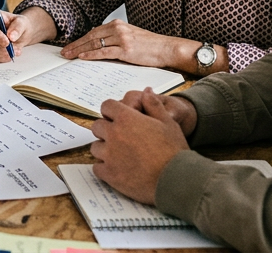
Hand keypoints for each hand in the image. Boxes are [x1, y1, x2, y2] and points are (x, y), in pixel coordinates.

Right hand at [0, 6, 56, 61]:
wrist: (19, 34)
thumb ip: (17, 27)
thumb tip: (11, 36)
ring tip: (16, 51)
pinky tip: (10, 55)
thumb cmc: (18, 25)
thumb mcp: (22, 23)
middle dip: (0, 47)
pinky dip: (2, 58)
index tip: (7, 42)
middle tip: (14, 50)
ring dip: (2, 53)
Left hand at [62, 19, 184, 68]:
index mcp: (117, 24)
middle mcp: (118, 29)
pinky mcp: (126, 50)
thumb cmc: (149, 45)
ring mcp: (122, 39)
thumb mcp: (130, 36)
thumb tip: (98, 42)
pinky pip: (104, 52)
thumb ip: (115, 37)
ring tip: (69, 56)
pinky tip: (82, 57)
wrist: (166, 48)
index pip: (93, 32)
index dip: (80, 40)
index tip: (70, 46)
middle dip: (76, 45)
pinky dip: (92, 55)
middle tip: (64, 52)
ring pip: (95, 44)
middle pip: (91, 37)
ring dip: (79, 50)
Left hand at [90, 89, 189, 204]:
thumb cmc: (173, 150)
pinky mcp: (109, 174)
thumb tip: (146, 92)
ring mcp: (109, 155)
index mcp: (126, 118)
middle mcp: (114, 134)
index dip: (112, 111)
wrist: (176, 179)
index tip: (118, 118)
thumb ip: (154, 105)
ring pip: (95, 147)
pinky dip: (104, 168)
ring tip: (119, 155)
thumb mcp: (168, 122)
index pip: (106, 106)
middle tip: (120, 138)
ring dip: (104, 149)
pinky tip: (116, 169)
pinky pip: (97, 168)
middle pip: (97, 126)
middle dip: (106, 130)